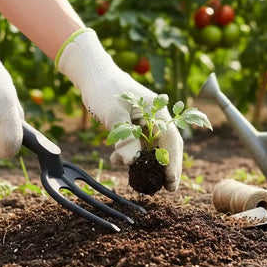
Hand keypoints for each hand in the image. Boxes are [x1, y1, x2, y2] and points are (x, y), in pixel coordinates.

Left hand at [57, 29, 182, 190]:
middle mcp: (155, 118)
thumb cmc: (104, 89)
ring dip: (143, 164)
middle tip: (165, 189)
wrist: (93, 77)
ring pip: (151, 149)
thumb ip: (124, 137)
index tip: (171, 183)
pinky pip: (138, 146)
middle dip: (164, 168)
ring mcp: (145, 123)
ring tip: (133, 175)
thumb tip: (132, 163)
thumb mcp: (114, 113)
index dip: (173, 163)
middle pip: (166, 147)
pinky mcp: (134, 127)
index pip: (171, 140)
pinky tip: (116, 159)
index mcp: (157, 110)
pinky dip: (130, 155)